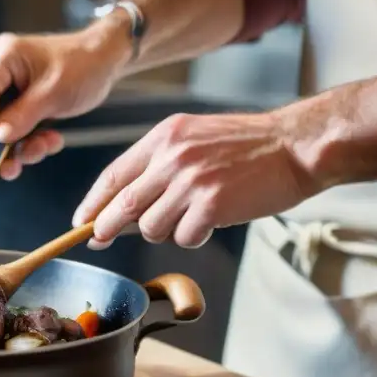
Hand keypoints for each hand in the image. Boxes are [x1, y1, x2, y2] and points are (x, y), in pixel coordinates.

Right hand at [0, 24, 129, 178]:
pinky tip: (47, 142)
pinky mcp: (8, 102)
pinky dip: (22, 143)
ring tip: (42, 150)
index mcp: (5, 56)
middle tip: (10, 168)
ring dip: (11, 146)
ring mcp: (0, 86)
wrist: (100, 63)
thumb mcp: (55, 93)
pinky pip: (3, 129)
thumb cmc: (83, 67)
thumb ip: (23, 116)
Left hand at [71, 111, 320, 248]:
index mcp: (163, 138)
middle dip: (106, 227)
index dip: (93, 203)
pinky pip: (183, 236)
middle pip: (122, 205)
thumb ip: (159, 164)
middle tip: (99, 239)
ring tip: (188, 218)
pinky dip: (191, 237)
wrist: (295, 145)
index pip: (113, 175)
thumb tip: (125, 205)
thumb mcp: (193, 137)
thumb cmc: (247, 145)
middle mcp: (172, 157)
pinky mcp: (211, 204)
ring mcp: (191, 181)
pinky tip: (208, 224)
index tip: (80, 221)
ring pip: (152, 227)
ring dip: (164, 231)